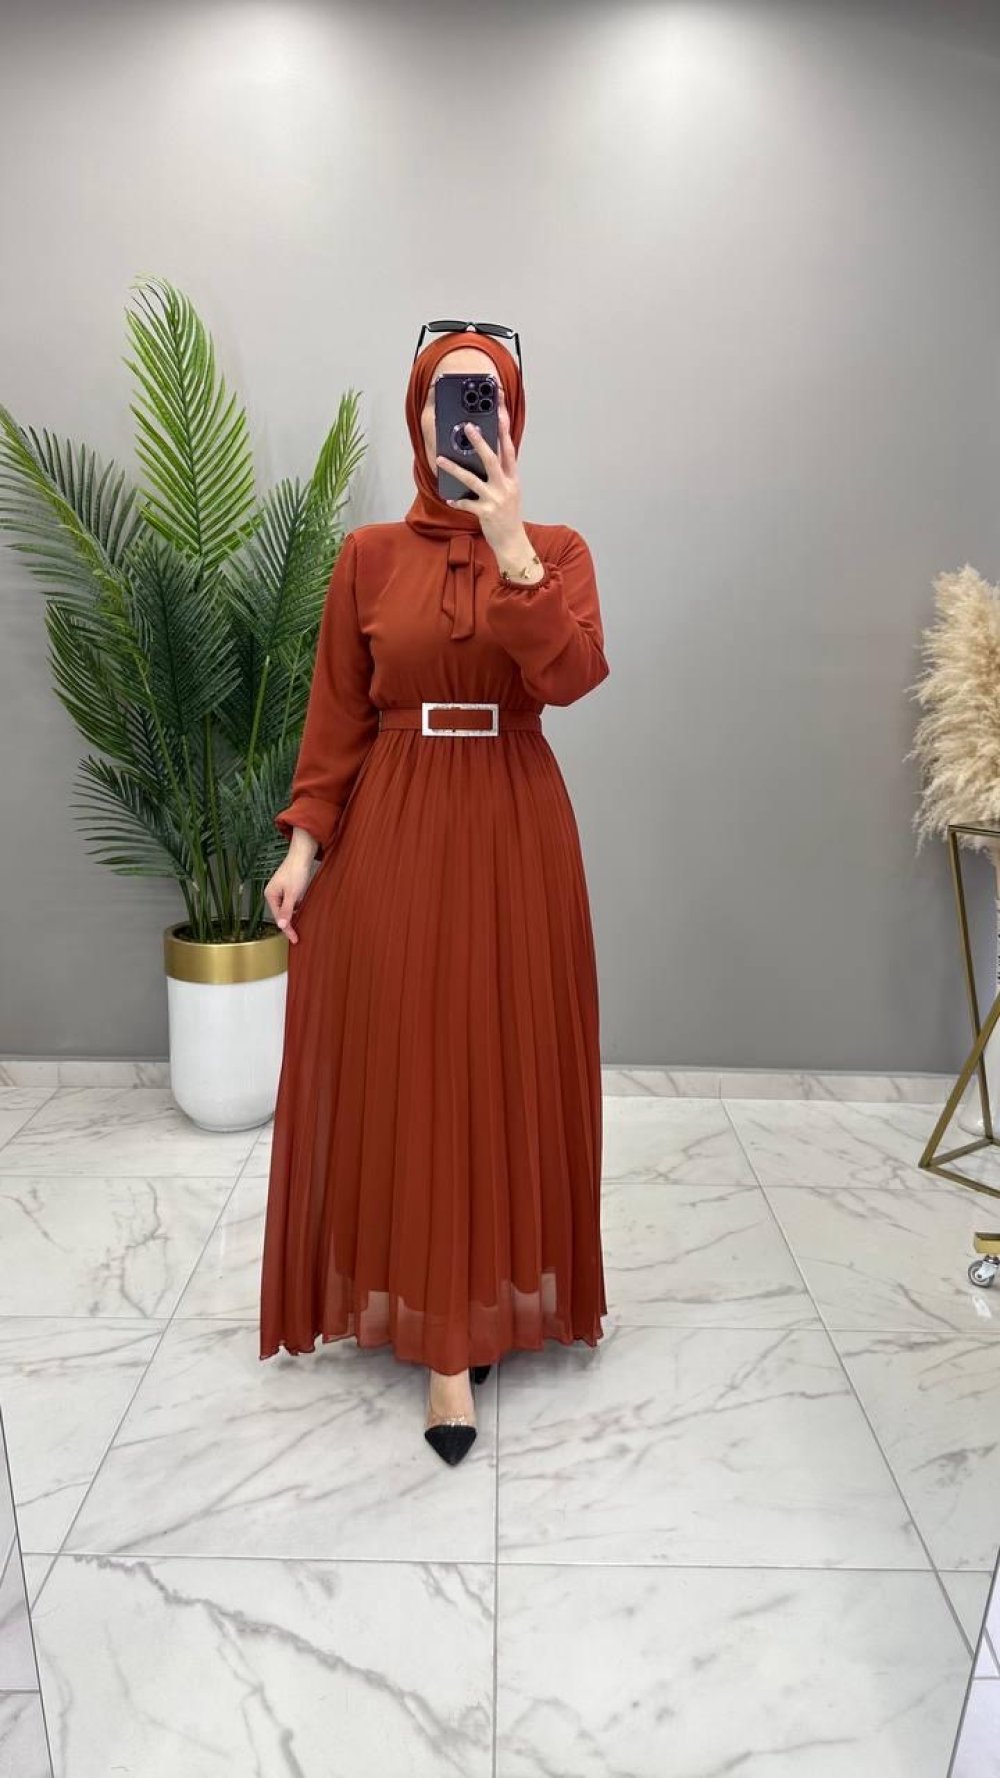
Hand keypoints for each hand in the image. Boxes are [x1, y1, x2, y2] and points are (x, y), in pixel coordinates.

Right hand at [264, 855, 313, 945]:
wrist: (302, 854)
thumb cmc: (296, 871)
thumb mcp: (292, 894)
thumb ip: (287, 910)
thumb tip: (281, 926)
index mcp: (270, 895)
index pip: (278, 917)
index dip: (287, 929)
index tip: (295, 938)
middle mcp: (273, 893)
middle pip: (281, 914)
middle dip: (289, 924)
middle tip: (297, 936)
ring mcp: (281, 891)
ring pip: (286, 909)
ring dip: (293, 916)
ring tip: (300, 927)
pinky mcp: (288, 888)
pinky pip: (291, 902)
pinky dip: (297, 908)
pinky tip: (303, 912)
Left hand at [435, 380, 522, 555]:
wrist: (512, 541)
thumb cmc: (509, 515)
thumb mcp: (510, 491)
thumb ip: (502, 474)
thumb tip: (487, 455)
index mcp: (512, 478)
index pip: (509, 448)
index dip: (505, 429)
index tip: (500, 411)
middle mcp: (505, 486)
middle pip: (492, 458)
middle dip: (480, 442)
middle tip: (469, 427)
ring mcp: (495, 499)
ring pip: (473, 479)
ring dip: (455, 468)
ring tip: (441, 459)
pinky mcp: (485, 512)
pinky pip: (466, 504)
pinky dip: (457, 500)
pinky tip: (449, 498)